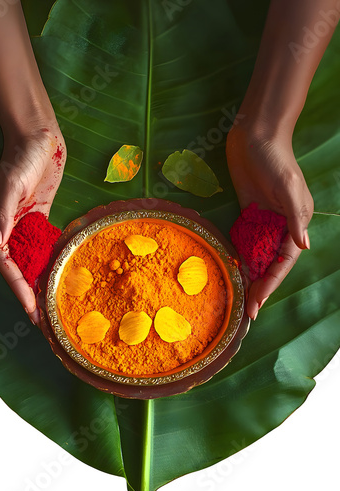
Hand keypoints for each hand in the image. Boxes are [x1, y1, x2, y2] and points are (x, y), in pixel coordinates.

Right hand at [0, 124, 65, 324]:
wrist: (40, 139)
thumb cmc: (23, 157)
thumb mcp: (12, 183)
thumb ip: (3, 212)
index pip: (6, 263)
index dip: (17, 287)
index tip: (30, 308)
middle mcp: (8, 228)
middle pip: (17, 267)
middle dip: (27, 293)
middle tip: (41, 319)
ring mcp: (24, 224)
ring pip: (29, 261)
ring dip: (37, 283)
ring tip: (49, 306)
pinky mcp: (39, 219)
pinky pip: (41, 248)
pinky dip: (46, 264)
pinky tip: (56, 277)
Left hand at [226, 123, 313, 319]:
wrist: (253, 136)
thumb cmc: (274, 160)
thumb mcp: (288, 188)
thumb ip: (295, 218)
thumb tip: (304, 247)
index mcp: (295, 222)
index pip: (283, 261)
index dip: (271, 284)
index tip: (258, 304)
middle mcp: (281, 225)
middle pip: (271, 263)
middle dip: (260, 286)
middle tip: (247, 310)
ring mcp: (263, 220)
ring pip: (258, 254)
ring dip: (251, 274)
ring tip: (239, 297)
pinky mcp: (248, 212)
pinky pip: (245, 240)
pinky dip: (240, 256)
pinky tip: (232, 270)